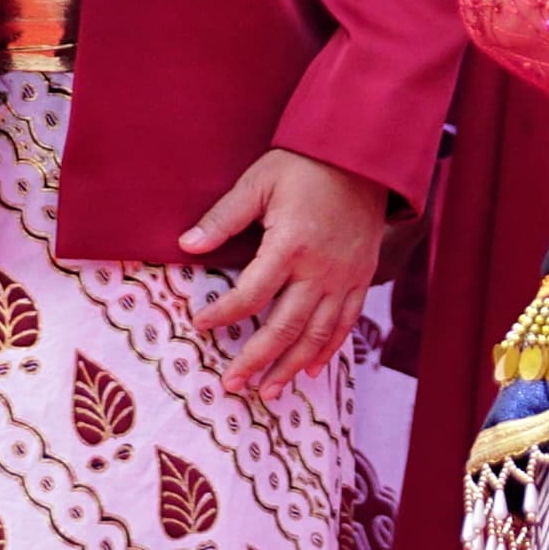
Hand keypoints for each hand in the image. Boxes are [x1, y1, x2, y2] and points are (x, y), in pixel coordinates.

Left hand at [183, 149, 386, 398]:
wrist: (362, 157)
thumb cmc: (304, 165)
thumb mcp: (258, 182)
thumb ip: (223, 218)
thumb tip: (186, 245)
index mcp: (289, 244)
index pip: (250, 295)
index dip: (223, 314)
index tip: (199, 324)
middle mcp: (319, 269)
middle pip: (285, 327)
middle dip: (256, 360)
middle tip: (231, 384)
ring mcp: (344, 278)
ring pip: (317, 335)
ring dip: (290, 367)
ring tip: (268, 392)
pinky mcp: (361, 278)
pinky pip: (345, 324)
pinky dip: (327, 351)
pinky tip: (308, 370)